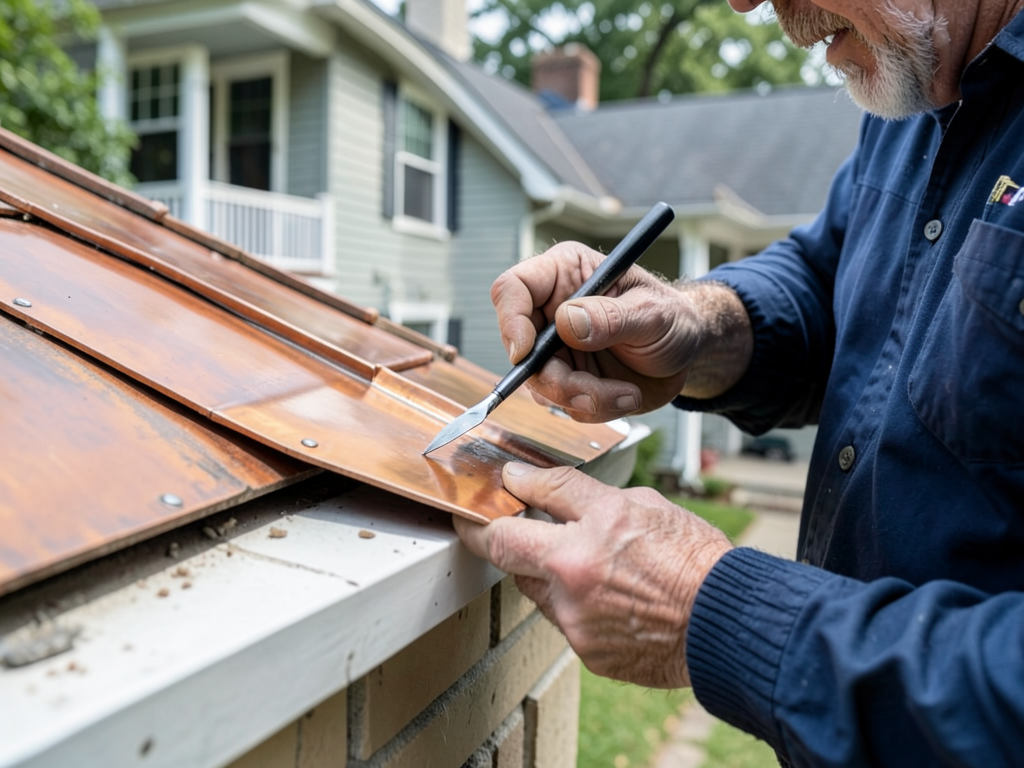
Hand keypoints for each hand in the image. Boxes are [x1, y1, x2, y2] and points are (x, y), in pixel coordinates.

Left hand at [454, 463, 731, 688]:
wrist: (727, 620)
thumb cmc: (692, 556)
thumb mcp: (635, 502)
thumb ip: (568, 490)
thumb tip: (524, 479)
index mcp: (576, 549)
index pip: (504, 530)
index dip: (479, 520)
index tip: (473, 511)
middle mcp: (570, 592)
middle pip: (513, 564)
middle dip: (515, 544)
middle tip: (530, 530)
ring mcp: (578, 628)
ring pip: (542, 593)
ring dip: (554, 575)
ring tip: (603, 565)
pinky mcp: (591, 655)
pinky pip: (570, 622)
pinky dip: (583, 606)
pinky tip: (620, 596)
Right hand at [491, 242, 751, 421]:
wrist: (688, 352)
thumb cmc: (672, 317)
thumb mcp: (652, 312)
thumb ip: (612, 316)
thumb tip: (567, 322)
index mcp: (565, 274)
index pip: (513, 289)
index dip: (510, 320)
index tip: (525, 353)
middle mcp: (552, 311)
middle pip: (520, 348)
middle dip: (555, 378)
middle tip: (593, 389)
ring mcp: (557, 350)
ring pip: (541, 384)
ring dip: (582, 397)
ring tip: (627, 393)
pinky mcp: (568, 380)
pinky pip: (564, 405)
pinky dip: (594, 408)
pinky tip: (626, 396)